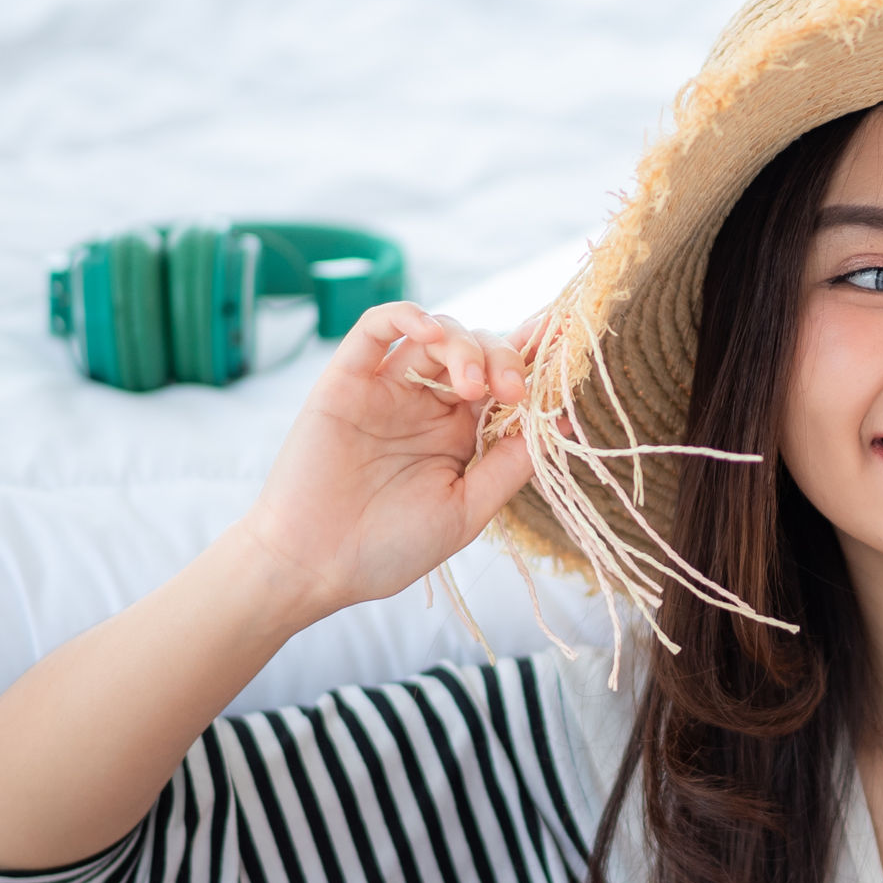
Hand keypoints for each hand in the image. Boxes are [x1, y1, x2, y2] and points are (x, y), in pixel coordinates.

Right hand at [228, 302, 538, 623]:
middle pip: (477, 349)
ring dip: (465, 345)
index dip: (535, 354)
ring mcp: (386, 388)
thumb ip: (510, 464)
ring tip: (474, 386)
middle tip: (513, 391)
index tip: (568, 338)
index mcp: (460, 431)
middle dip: (505, 359)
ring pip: (435, 333)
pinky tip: (429, 331)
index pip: (503, 378)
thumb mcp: (466, 509)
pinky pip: (375, 329)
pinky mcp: (345, 379)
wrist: (314, 566)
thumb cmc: (389, 547)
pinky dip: (406, 316)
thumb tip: (566, 422)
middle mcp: (427, 402)